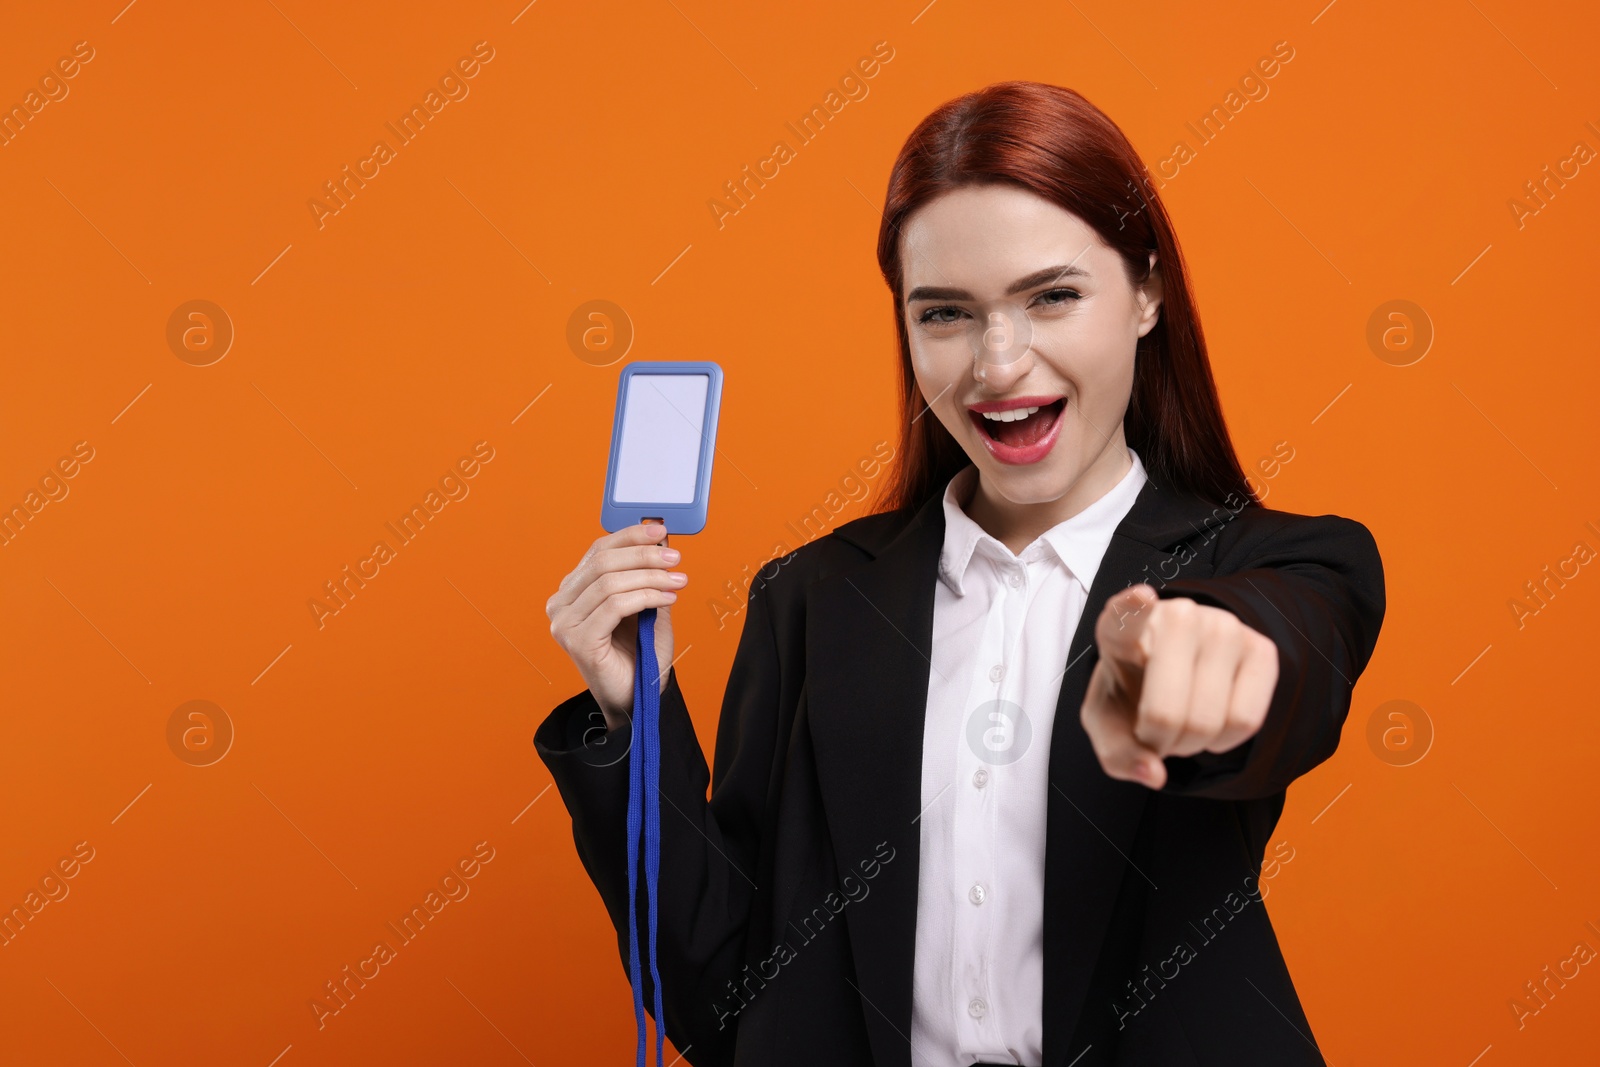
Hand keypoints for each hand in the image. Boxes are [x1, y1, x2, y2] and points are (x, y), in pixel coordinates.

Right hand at [547, 522, 685, 730]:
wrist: (638, 699)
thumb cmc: (640, 654)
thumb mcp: (645, 605)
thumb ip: (646, 575)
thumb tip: (659, 539)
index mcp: (572, 591)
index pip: (598, 551)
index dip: (630, 536)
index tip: (660, 531)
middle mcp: (560, 604)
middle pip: (602, 562)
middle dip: (643, 556)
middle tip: (675, 559)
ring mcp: (564, 624)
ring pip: (610, 582)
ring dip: (650, 577)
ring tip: (678, 581)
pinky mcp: (577, 641)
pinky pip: (614, 606)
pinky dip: (645, 596)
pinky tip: (668, 598)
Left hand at [1079, 583, 1278, 788]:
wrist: (1172, 678)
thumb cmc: (1132, 695)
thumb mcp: (1108, 724)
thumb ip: (1118, 753)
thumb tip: (1154, 775)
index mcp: (1121, 628)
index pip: (1126, 615)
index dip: (1133, 608)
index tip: (1142, 598)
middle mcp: (1176, 616)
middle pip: (1166, 712)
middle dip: (1158, 743)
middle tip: (1153, 732)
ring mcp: (1223, 626)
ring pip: (1210, 720)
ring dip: (1192, 744)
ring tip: (1180, 724)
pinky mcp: (1260, 648)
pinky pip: (1246, 720)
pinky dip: (1225, 740)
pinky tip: (1211, 721)